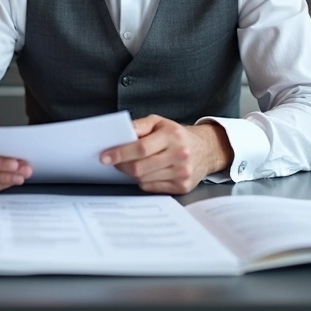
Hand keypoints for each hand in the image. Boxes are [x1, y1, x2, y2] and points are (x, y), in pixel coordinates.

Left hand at [100, 115, 232, 194]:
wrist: (205, 150)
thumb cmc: (177, 135)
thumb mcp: (159, 122)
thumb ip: (139, 125)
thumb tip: (120, 134)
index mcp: (172, 135)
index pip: (140, 148)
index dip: (120, 153)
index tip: (105, 157)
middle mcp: (179, 155)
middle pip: (140, 167)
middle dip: (122, 166)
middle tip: (114, 162)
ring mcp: (182, 173)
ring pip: (144, 179)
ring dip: (132, 173)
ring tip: (132, 164)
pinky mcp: (182, 187)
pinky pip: (151, 187)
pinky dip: (143, 181)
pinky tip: (147, 172)